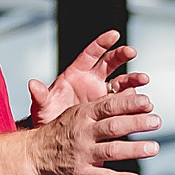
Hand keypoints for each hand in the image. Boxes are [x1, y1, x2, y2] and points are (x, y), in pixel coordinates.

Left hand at [28, 29, 149, 125]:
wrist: (57, 139)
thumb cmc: (48, 118)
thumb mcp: (42, 107)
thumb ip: (40, 96)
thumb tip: (32, 84)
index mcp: (76, 74)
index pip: (90, 54)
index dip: (102, 43)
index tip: (114, 35)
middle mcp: (92, 81)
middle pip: (110, 63)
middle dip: (121, 55)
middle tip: (131, 52)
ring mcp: (103, 95)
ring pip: (121, 82)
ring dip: (133, 79)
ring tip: (143, 80)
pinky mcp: (111, 110)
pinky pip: (125, 102)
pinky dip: (133, 101)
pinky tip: (141, 102)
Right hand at [28, 85, 160, 174]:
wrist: (35, 154)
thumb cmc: (64, 130)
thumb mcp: (79, 113)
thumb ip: (103, 107)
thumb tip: (130, 95)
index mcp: (84, 115)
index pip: (109, 106)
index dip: (129, 103)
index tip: (148, 102)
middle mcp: (84, 133)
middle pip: (114, 126)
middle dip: (136, 123)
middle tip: (157, 121)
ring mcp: (83, 154)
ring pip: (112, 151)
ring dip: (134, 149)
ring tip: (154, 148)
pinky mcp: (82, 174)